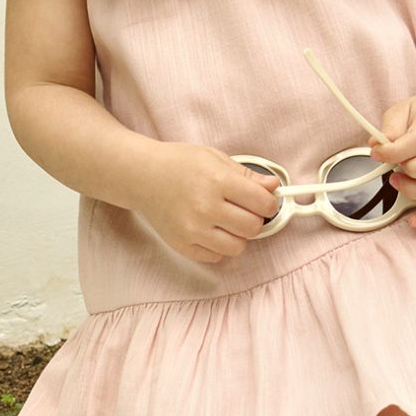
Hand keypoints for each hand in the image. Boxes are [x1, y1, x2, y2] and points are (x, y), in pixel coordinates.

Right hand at [135, 141, 281, 263]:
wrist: (142, 177)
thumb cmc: (179, 164)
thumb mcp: (215, 158)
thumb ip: (247, 175)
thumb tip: (274, 186)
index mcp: (217, 181)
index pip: (262, 203)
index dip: (269, 203)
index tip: (264, 202)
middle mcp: (205, 207)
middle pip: (252, 228)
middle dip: (254, 220)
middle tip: (243, 211)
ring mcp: (192, 229)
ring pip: (237, 247)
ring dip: (237, 236)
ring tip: (226, 222)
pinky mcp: (182, 245)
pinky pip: (216, 257)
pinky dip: (218, 246)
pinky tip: (210, 230)